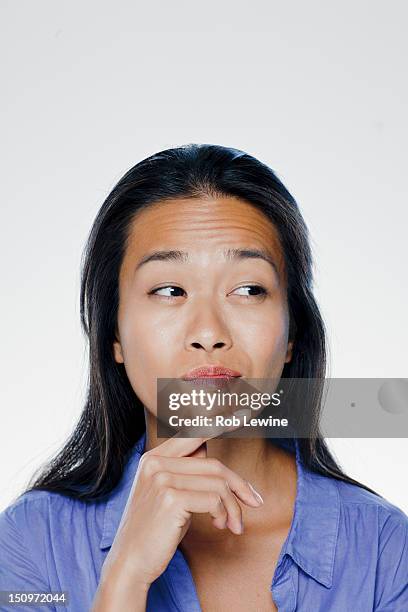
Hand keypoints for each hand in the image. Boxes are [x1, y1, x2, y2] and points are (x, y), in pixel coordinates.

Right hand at [101, 417, 263, 587]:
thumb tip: (211, 452)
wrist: (130, 563)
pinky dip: (224, 514)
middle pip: (214, 465)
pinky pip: (214, 499)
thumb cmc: (156, 530)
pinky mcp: (171, 498)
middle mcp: (156, 463)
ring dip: (234, 507)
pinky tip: (219, 525)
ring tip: (233, 524)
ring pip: (218, 483)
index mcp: (154, 458)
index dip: (220, 424)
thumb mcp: (169, 494)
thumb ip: (186, 471)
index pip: (193, 434)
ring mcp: (162, 479)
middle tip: (254, 501)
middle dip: (239, 485)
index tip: (243, 414)